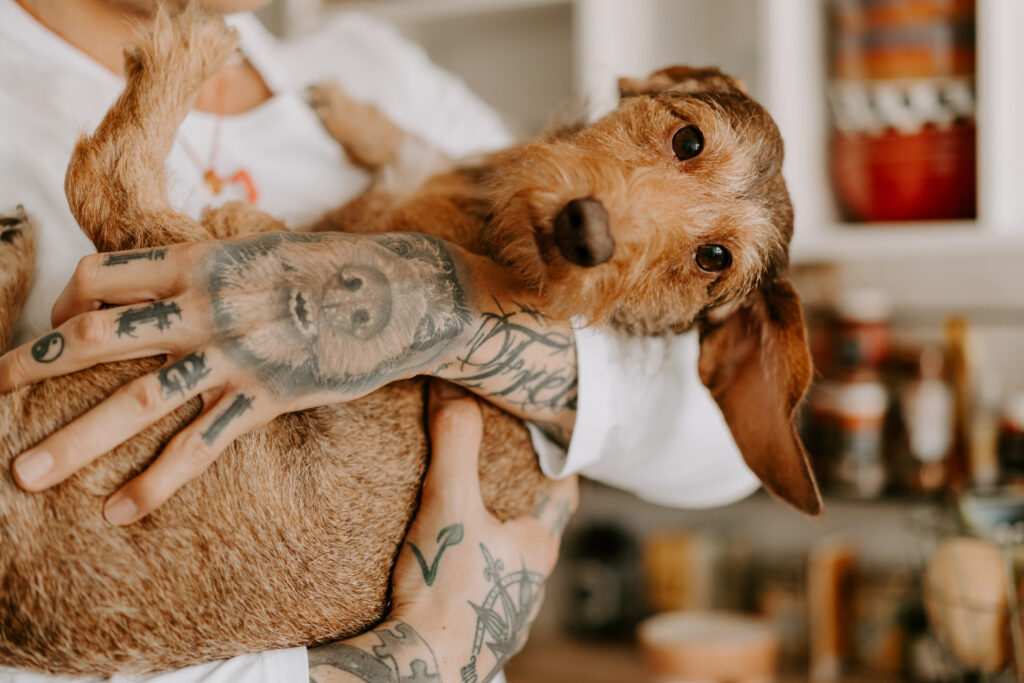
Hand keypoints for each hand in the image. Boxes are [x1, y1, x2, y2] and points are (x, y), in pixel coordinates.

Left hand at [0, 231, 477, 523]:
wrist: (404, 294)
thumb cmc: (333, 270)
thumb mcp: (262, 251)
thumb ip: (210, 269)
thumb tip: (171, 288)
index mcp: (202, 260)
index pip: (101, 276)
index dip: (65, 302)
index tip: (56, 326)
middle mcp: (208, 306)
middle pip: (96, 336)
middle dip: (32, 368)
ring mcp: (237, 353)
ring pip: (138, 401)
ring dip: (74, 440)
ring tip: (24, 475)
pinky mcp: (270, 396)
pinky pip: (202, 444)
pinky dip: (158, 481)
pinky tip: (122, 511)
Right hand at [307, 379, 577, 682]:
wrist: (419, 668)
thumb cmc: (446, 590)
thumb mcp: (450, 505)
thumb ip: (455, 445)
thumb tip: (453, 389)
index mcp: (536, 546)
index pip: (562, 491)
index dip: (557, 460)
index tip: (549, 433)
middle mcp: (530, 580)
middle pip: (534, 525)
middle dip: (518, 496)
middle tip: (495, 464)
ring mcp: (505, 610)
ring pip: (508, 561)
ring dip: (494, 536)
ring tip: (467, 513)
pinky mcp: (477, 630)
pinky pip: (481, 589)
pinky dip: (471, 570)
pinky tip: (446, 566)